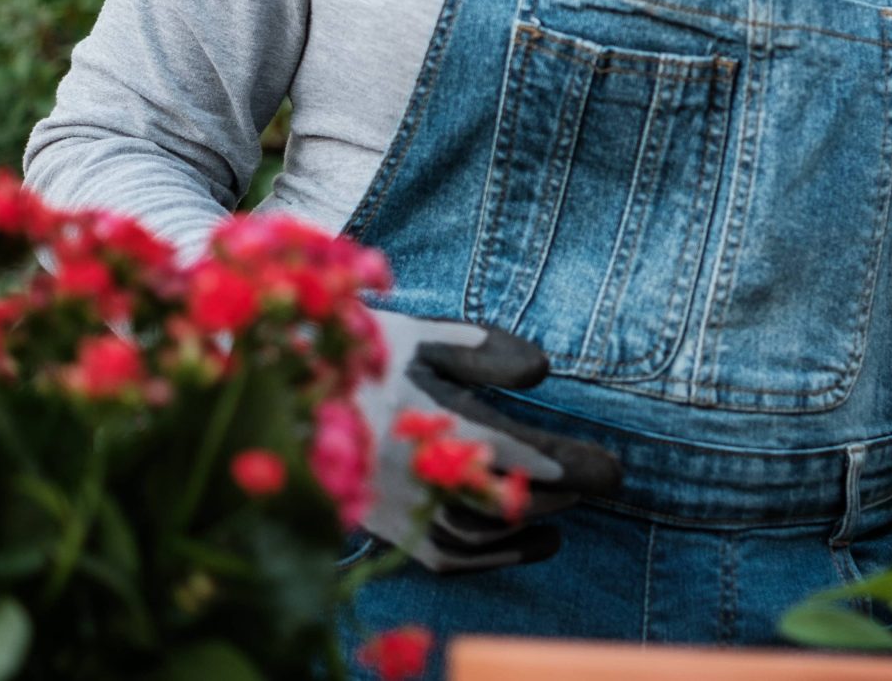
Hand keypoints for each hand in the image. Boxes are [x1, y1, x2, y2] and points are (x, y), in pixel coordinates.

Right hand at [357, 310, 619, 573]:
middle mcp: (416, 470)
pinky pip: (448, 554)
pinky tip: (535, 540)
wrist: (278, 396)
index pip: (519, 451)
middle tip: (602, 479)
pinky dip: (496, 554)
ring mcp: (399, 505)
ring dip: (532, 519)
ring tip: (569, 502)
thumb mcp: (424, 335)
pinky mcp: (386, 527)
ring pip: (481, 530)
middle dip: (562, 490)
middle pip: (508, 495)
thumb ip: (485, 350)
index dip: (570, 463)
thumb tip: (543, 371)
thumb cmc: (361, 355)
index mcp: (431, 418)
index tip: (612, 470)